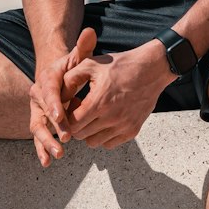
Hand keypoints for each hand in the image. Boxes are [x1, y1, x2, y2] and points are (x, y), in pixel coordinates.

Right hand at [29, 27, 96, 167]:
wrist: (59, 73)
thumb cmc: (72, 65)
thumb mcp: (78, 56)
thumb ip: (83, 46)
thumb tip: (90, 32)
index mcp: (46, 80)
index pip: (48, 93)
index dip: (54, 104)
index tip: (61, 116)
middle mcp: (38, 97)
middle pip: (42, 114)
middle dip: (53, 128)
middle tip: (65, 140)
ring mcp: (38, 111)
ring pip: (39, 129)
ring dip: (46, 143)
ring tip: (57, 156)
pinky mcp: (42, 122)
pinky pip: (41, 137)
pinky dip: (43, 150)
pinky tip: (48, 163)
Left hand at [62, 41, 176, 148]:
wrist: (152, 68)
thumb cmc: (119, 64)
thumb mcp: (91, 64)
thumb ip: (69, 80)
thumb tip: (56, 98)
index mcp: (99, 102)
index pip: (72, 123)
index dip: (67, 116)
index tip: (73, 104)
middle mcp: (112, 118)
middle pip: (80, 135)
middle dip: (75, 124)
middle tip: (81, 109)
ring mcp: (123, 126)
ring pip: (93, 142)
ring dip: (88, 132)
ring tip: (93, 114)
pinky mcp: (132, 131)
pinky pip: (109, 144)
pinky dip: (103, 135)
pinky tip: (105, 119)